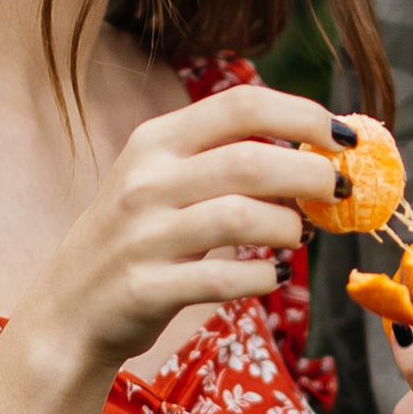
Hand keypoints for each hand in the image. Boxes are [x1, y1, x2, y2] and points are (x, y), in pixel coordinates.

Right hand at [41, 83, 340, 378]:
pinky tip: (272, 275)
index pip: (241, 104)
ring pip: (243, 216)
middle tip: (339, 191)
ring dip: (289, 228)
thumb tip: (316, 152)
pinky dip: (263, 276)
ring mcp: (144, 235)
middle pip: (252, 160)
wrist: (70, 309)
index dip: (303, 114)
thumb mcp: (162, 181)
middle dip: (312, 174)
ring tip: (298, 236)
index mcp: (155, 141)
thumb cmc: (138, 238)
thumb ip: (224, 161)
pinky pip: (226, 278)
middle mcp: (146, 181)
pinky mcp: (147, 287)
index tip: (343, 136)